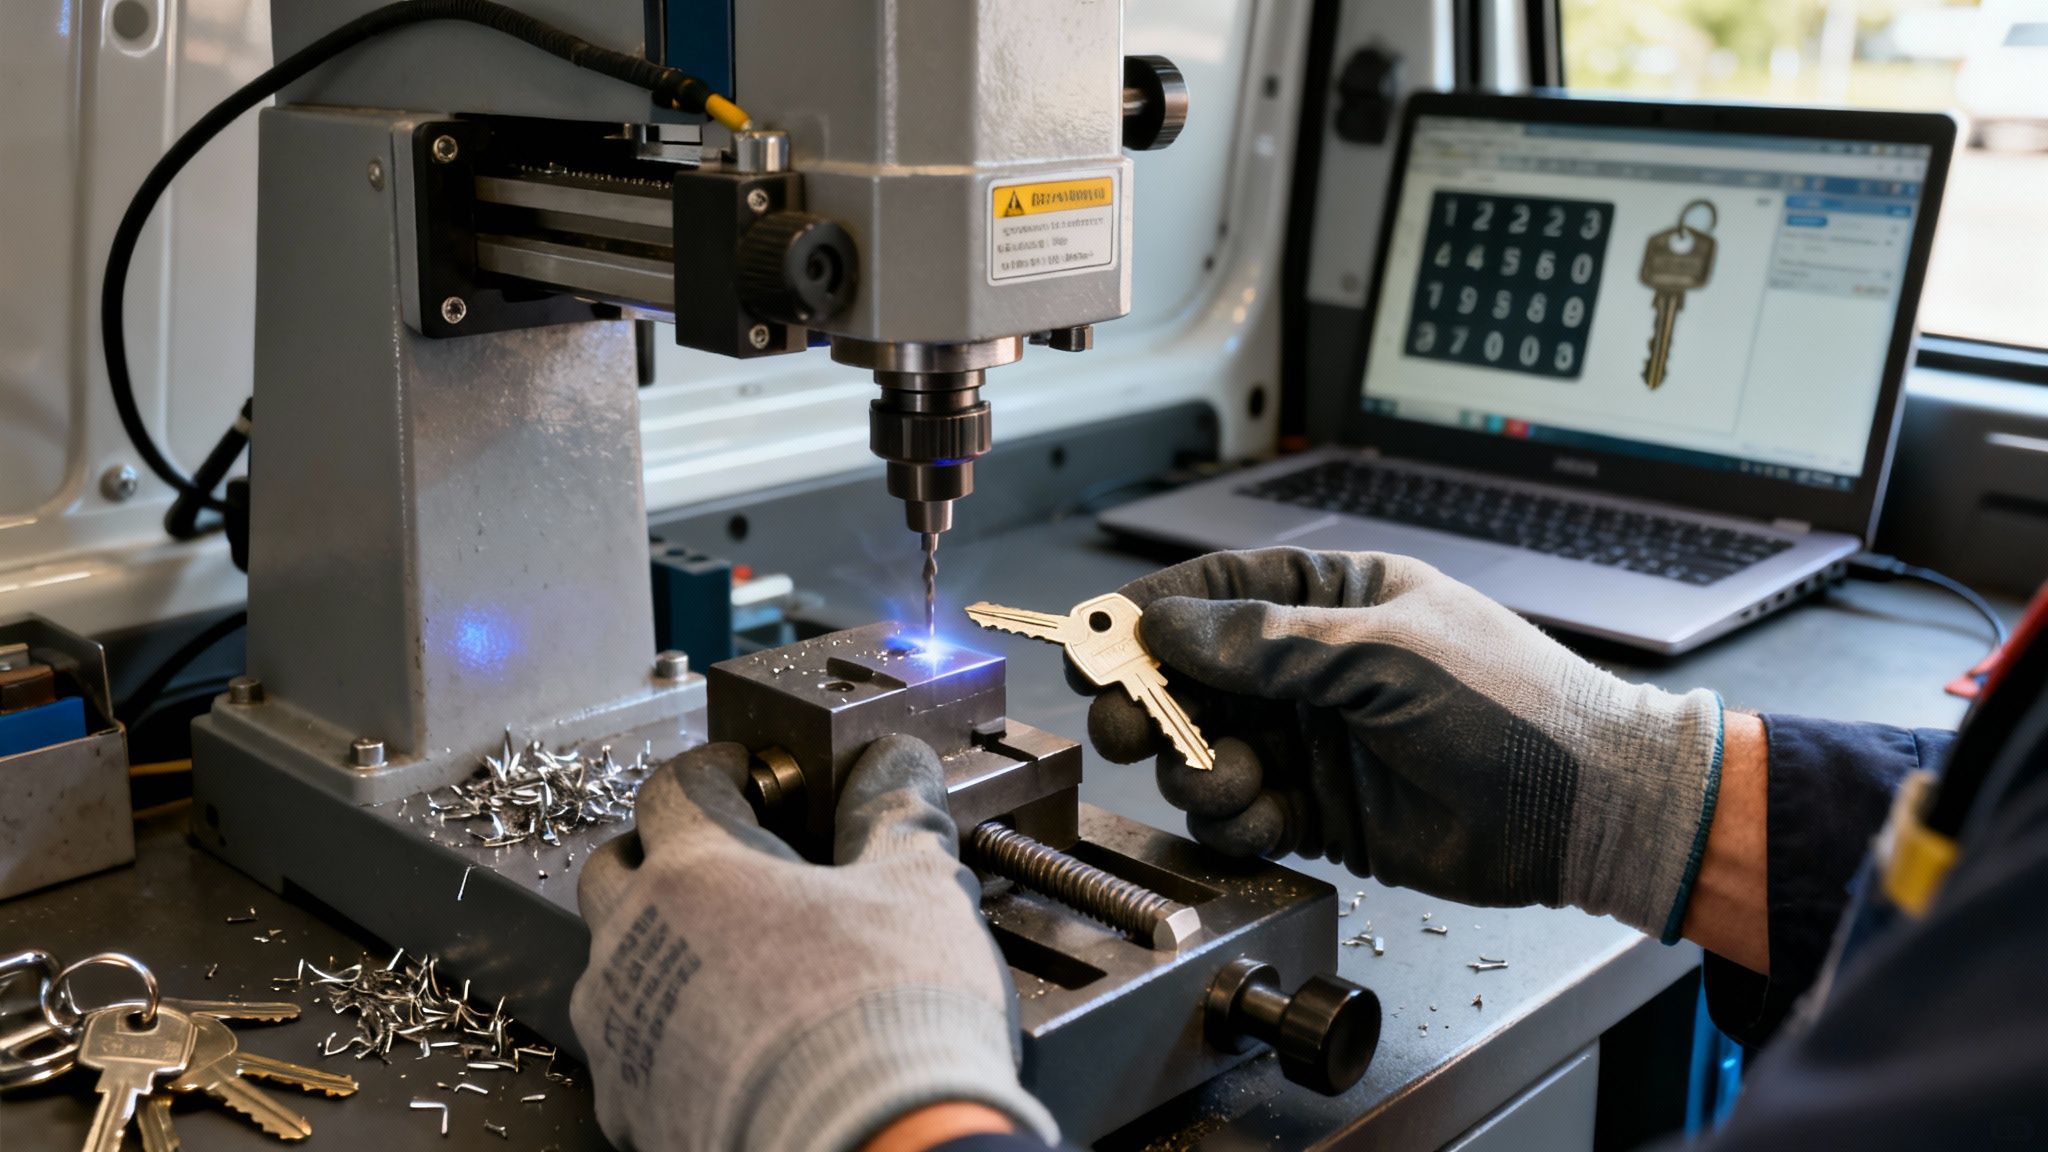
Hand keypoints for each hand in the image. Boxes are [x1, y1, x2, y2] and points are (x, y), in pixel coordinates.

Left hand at [571, 736, 1057, 1151]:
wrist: (869, 1149)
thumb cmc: (888, 1017)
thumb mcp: (918, 887)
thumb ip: (896, 812)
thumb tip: (895, 762)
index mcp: (697, 869)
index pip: (678, 784)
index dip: (720, 768)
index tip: (750, 772)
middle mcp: (638, 940)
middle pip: (616, 865)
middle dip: (664, 849)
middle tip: (730, 858)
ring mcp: (624, 1029)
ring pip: (612, 960)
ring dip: (658, 944)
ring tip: (731, 958)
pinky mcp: (630, 1106)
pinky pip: (630, 1048)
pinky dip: (667, 1031)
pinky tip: (727, 1041)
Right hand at [1083, 548, 1724, 941]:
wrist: (1584, 807)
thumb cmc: (1511, 704)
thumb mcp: (1385, 654)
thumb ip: (1270, 646)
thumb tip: (1170, 625)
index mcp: (1328, 603)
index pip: (1212, 593)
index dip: (1145, 614)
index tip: (1093, 638)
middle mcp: (1307, 671)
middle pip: (1187, 678)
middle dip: (1149, 701)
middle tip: (1128, 723)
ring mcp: (1309, 742)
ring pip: (1202, 751)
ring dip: (1196, 768)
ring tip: (1231, 776)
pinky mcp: (1316, 812)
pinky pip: (1239, 812)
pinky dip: (1233, 818)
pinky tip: (1262, 813)